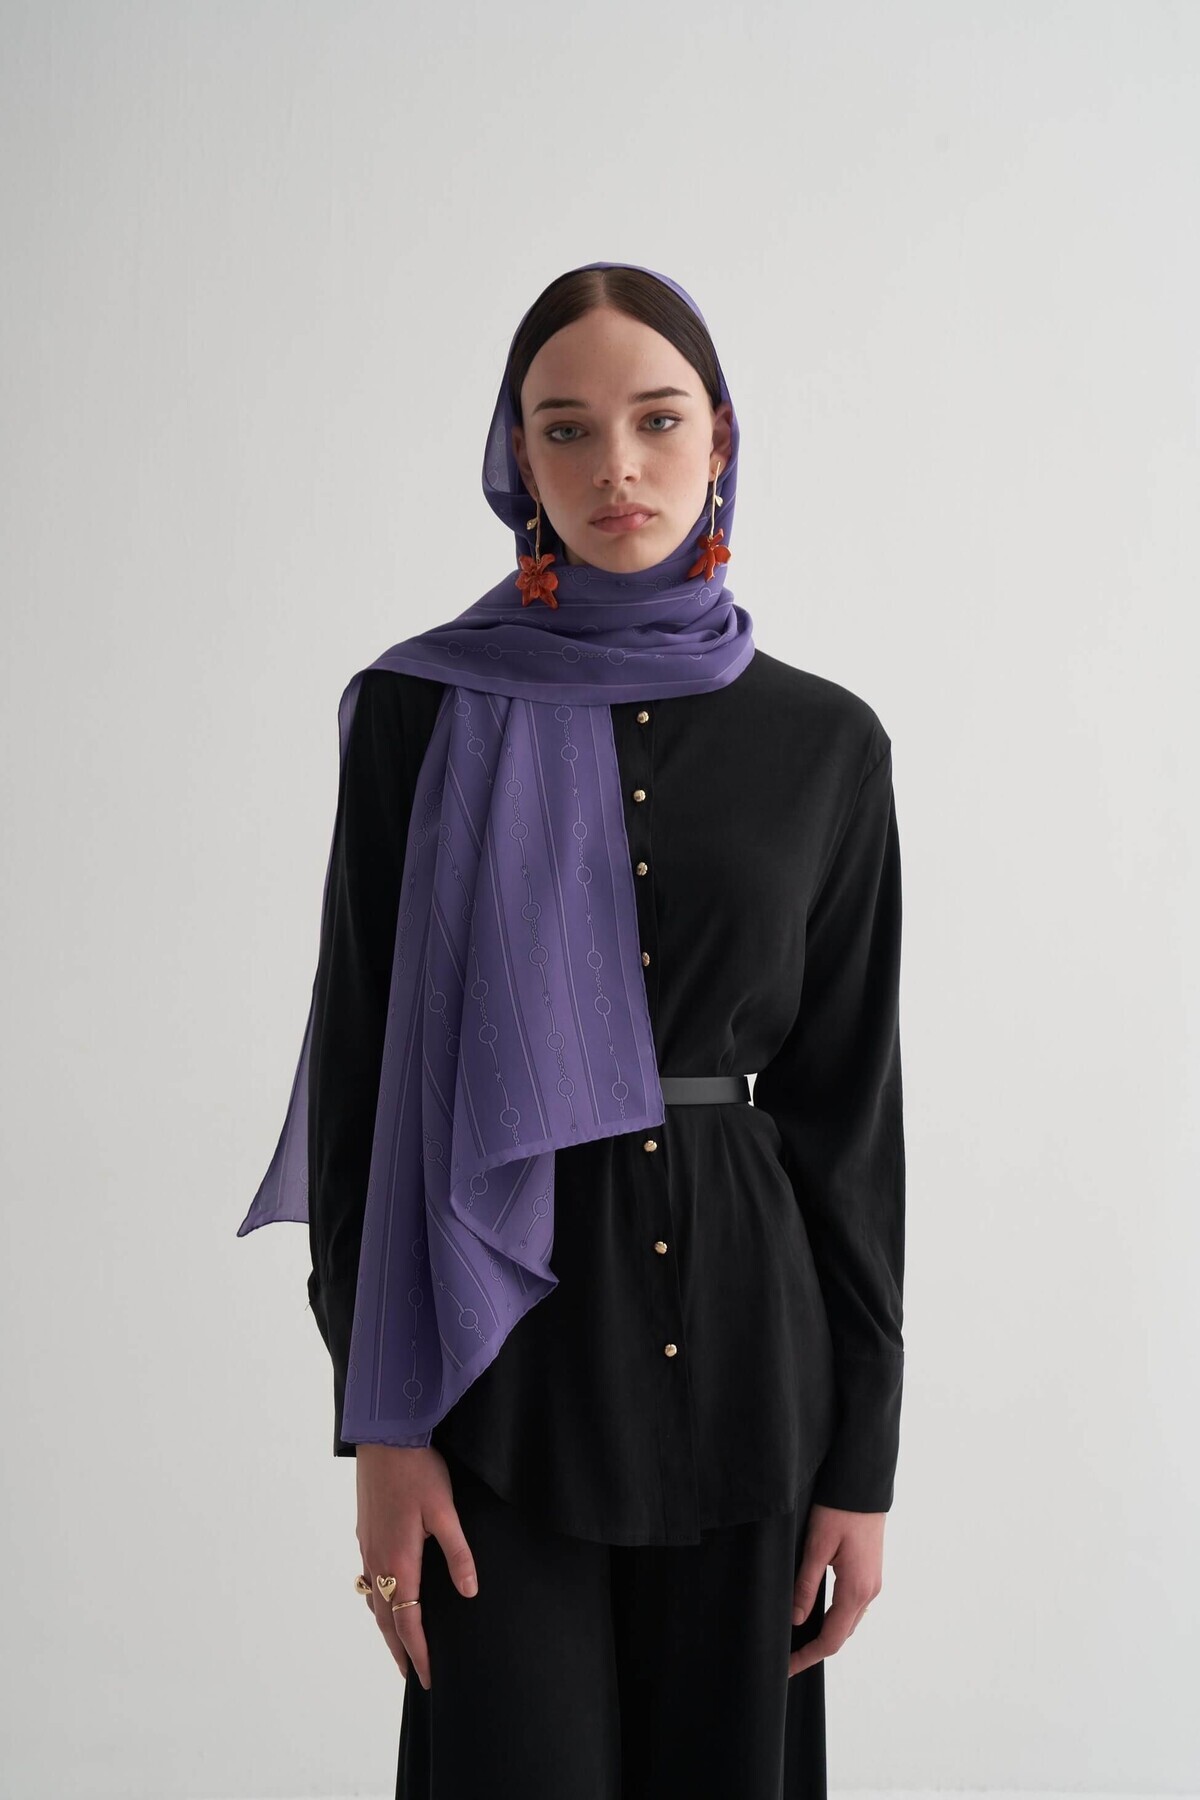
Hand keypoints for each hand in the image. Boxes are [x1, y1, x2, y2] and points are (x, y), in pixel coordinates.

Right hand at [355, 1444, 479, 1690]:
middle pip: (385, 1620)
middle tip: (411, 1674)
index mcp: (399, 1561)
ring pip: (374, 1600)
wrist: (384, 1436)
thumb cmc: (418, 1470)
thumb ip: (458, 1554)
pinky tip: (385, 1596)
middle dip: (399, 1650)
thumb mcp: (445, 1511)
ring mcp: (368, 1546)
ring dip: (386, 1627)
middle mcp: (378, 1561)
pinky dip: (377, 1600)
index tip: (427, 1677)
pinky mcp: (365, 1532)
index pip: (408, 1622)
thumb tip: (469, 1593)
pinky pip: (369, 1579)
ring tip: (399, 1644)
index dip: (419, 1652)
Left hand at [788, 1503, 884, 1677]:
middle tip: (787, 1656)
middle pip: (842, 1635)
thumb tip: (796, 1620)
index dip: (808, 1656)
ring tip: (799, 1640)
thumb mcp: (817, 1546)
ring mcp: (873, 1583)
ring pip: (849, 1622)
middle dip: (815, 1649)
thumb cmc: (839, 1510)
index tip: (786, 1667)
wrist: (863, 1485)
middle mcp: (869, 1592)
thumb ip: (806, 1585)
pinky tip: (819, 1615)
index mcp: (856, 1589)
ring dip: (827, 1635)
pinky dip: (836, 1619)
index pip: (831, 1639)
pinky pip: (854, 1607)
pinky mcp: (871, 1573)